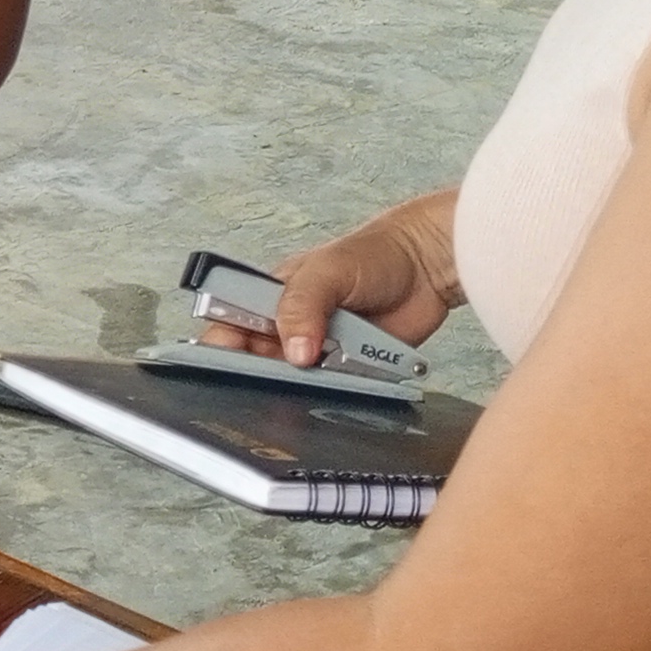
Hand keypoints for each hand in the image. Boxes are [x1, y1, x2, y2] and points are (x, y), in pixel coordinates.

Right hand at [199, 192, 464, 368]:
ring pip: (293, 383)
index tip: (228, 364)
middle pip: (256, 364)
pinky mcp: (347, 370)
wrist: (429, 267)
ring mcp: (318, 351)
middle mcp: (288, 327)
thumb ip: (301, 306)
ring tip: (311, 385)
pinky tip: (336, 394)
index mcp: (269, 298)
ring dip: (300, 388)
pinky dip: (333, 395)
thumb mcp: (326, 271)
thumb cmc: (373, 254)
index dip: (222, 349)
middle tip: (274, 382)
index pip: (229, 328)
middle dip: (260, 377)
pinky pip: (332, 391)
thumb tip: (292, 352)